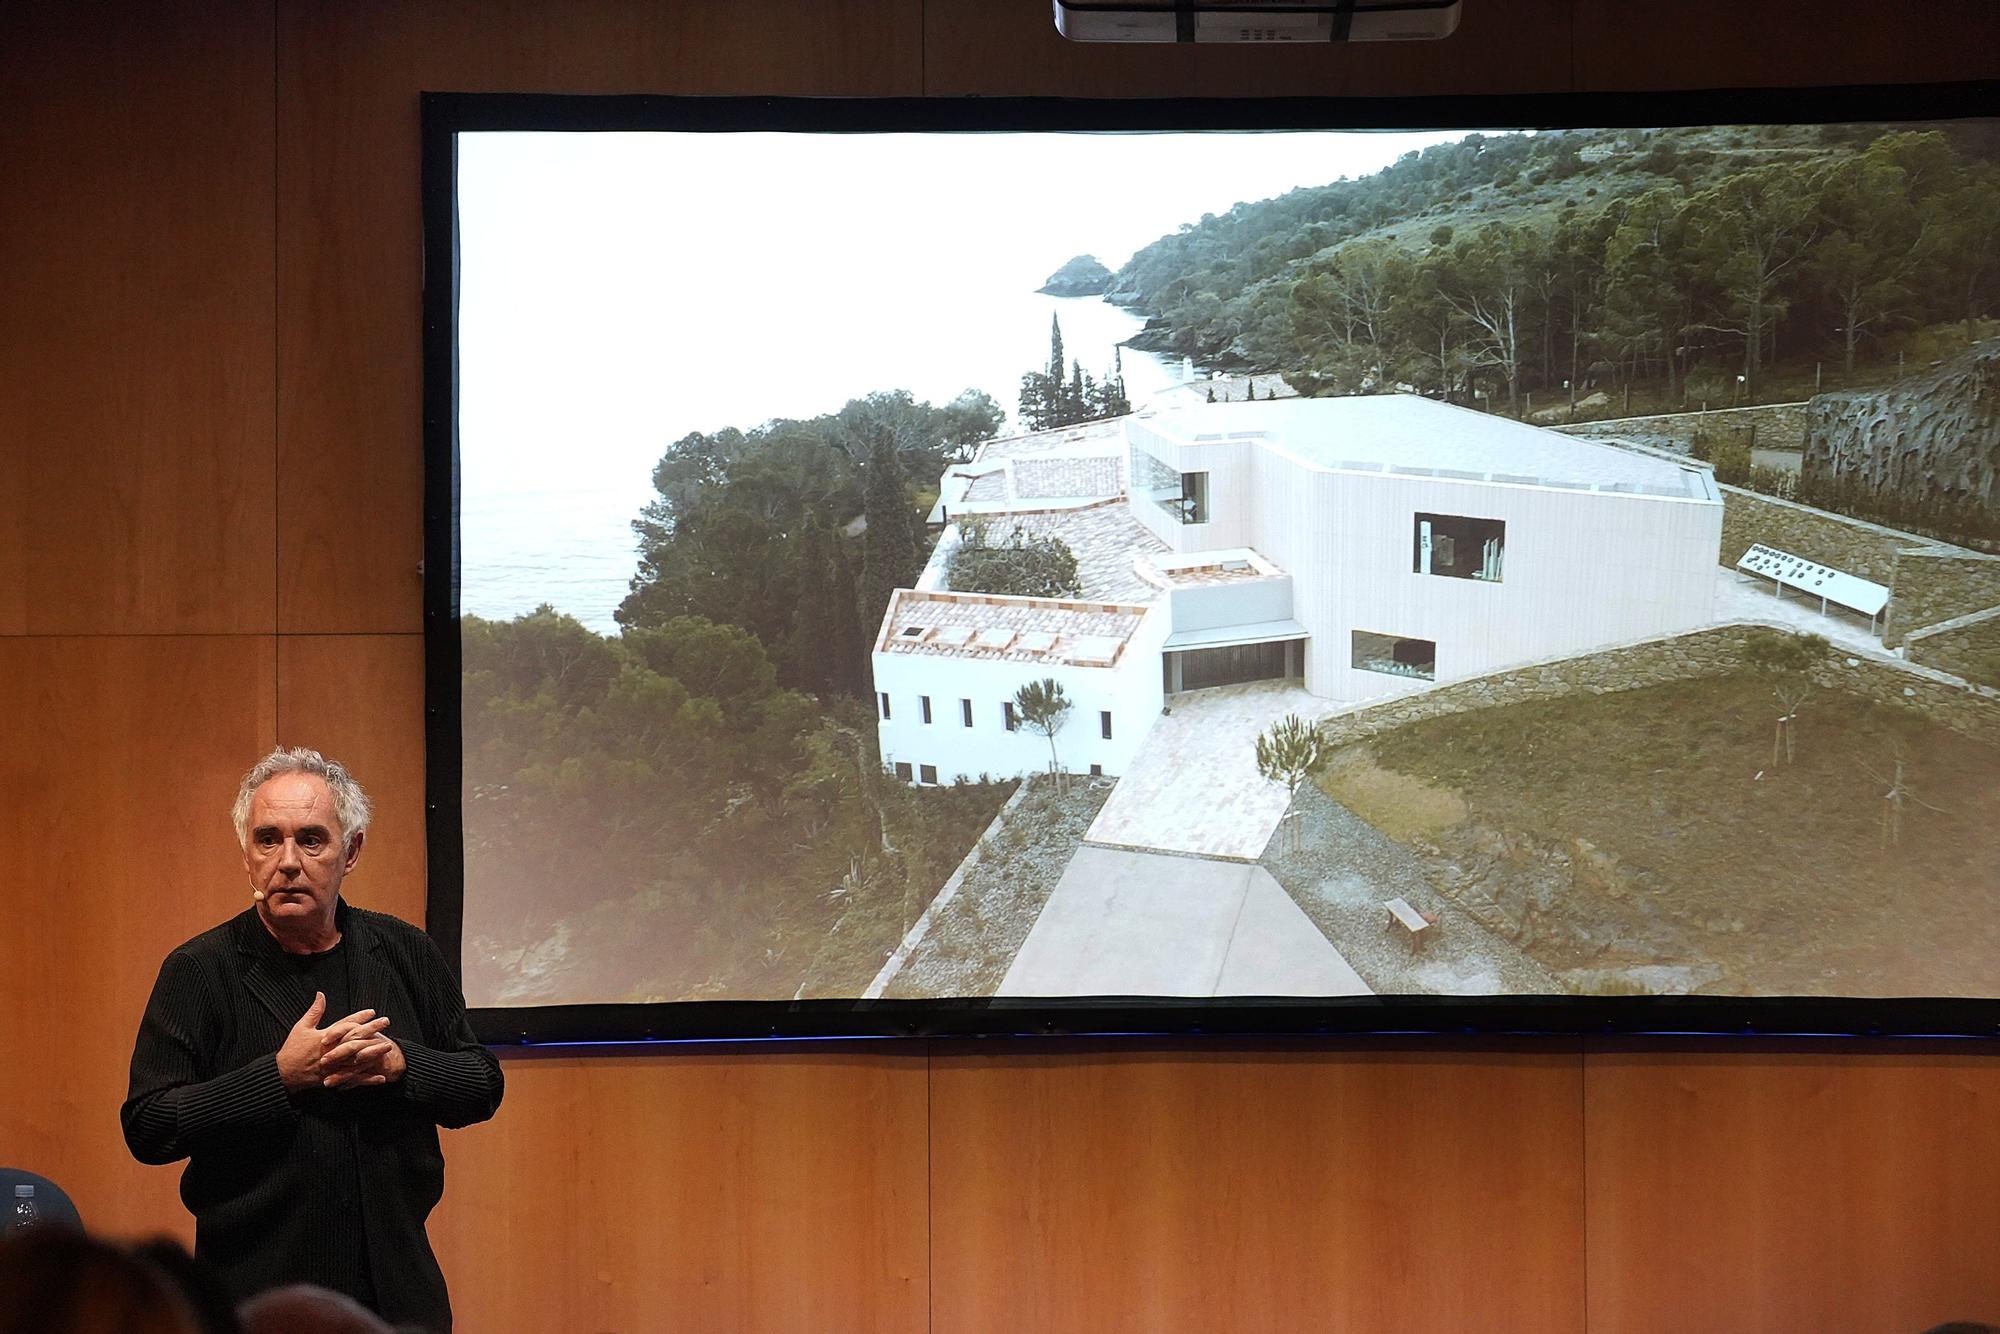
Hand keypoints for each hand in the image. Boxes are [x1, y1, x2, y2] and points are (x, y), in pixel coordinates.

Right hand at [275, 993, 389, 1090]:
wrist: (283, 1074)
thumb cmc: (292, 1049)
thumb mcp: (301, 1027)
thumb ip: (314, 1011)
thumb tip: (320, 994)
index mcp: (325, 1037)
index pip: (345, 1024)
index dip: (359, 1017)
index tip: (372, 1011)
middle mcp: (332, 1050)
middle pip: (355, 1039)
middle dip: (372, 1030)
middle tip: (386, 1022)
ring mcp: (334, 1065)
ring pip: (357, 1059)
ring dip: (374, 1052)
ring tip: (389, 1046)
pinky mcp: (334, 1078)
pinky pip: (353, 1079)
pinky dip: (367, 1079)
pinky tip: (381, 1077)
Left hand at [320, 1028, 405, 1088]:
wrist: (396, 1058)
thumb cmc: (373, 1047)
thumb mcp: (361, 1036)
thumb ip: (344, 1034)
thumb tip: (322, 1037)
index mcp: (362, 1030)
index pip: (347, 1027)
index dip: (335, 1033)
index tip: (323, 1041)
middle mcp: (368, 1040)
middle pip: (351, 1044)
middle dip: (336, 1053)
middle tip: (323, 1061)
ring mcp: (373, 1053)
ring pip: (355, 1063)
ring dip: (340, 1073)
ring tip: (327, 1082)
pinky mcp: (377, 1066)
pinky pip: (362, 1076)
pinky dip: (352, 1082)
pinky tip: (341, 1088)